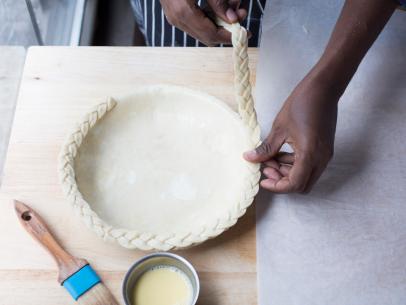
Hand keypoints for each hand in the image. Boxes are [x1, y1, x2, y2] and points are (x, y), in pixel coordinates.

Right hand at [160, 0, 246, 45]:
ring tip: (232, 4)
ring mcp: (174, 16)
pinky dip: (209, 16)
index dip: (229, 35)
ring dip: (219, 20)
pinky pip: (195, 22)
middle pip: (207, 35)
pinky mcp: (174, 12)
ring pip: (202, 30)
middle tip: (240, 12)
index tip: (246, 32)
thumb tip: (232, 19)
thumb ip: (218, 2)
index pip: (210, 34)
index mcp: (183, 12)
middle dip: (226, 27)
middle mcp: (176, 18)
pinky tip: (218, 5)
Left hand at [244, 73, 338, 193]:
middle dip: (282, 180)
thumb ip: (265, 148)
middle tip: (266, 168)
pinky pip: (309, 166)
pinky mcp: (324, 150)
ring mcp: (325, 155)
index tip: (263, 180)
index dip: (277, 187)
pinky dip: (294, 164)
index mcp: (310, 155)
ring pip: (305, 176)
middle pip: (301, 185)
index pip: (294, 184)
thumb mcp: (279, 128)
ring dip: (287, 172)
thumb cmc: (301, 104)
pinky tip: (280, 153)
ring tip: (269, 158)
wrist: (323, 88)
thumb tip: (249, 158)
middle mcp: (321, 159)